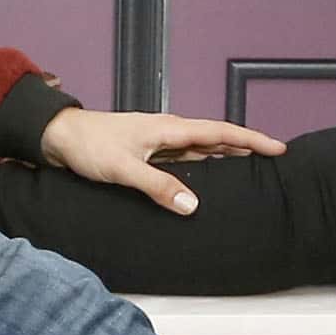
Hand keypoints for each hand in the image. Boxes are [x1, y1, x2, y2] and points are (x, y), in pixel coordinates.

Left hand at [37, 107, 286, 213]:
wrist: (58, 136)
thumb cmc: (87, 146)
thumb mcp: (123, 169)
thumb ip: (158, 186)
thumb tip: (192, 205)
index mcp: (169, 129)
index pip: (220, 133)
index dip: (251, 140)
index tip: (277, 148)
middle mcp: (168, 132)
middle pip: (217, 138)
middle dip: (247, 147)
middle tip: (274, 159)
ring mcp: (159, 141)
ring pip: (202, 148)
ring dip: (226, 156)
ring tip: (251, 168)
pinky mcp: (148, 152)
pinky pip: (185, 158)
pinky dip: (203, 164)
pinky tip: (208, 176)